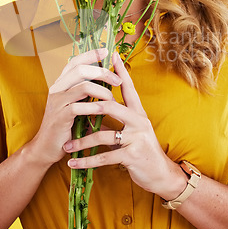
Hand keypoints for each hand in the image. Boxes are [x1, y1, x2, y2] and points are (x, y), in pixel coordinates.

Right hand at [30, 47, 121, 166]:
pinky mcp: (60, 116)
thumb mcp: (77, 104)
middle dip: (102, 72)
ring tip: (112, 99)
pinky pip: (79, 106)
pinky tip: (102, 111)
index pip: (75, 61)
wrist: (47, 147)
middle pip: (81, 69)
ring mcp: (57, 102)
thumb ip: (87, 92)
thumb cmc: (66, 126)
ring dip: (102, 91)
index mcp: (62, 83)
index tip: (106, 50)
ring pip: (83, 86)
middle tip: (117, 80)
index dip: (91, 54)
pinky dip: (94, 107)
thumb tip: (109, 79)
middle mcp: (57, 88)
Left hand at [63, 51, 186, 199]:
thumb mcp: (132, 131)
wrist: (160, 174)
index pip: (128, 88)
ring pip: (102, 135)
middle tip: (70, 108)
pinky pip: (104, 157)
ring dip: (82, 142)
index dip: (120, 71)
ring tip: (67, 146)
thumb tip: (94, 112)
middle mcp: (138, 121)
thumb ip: (117, 120)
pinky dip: (86, 161)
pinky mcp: (132, 155)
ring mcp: (136, 138)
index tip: (111, 54)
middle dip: (87, 107)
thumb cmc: (143, 150)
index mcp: (138, 112)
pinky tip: (73, 162)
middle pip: (109, 106)